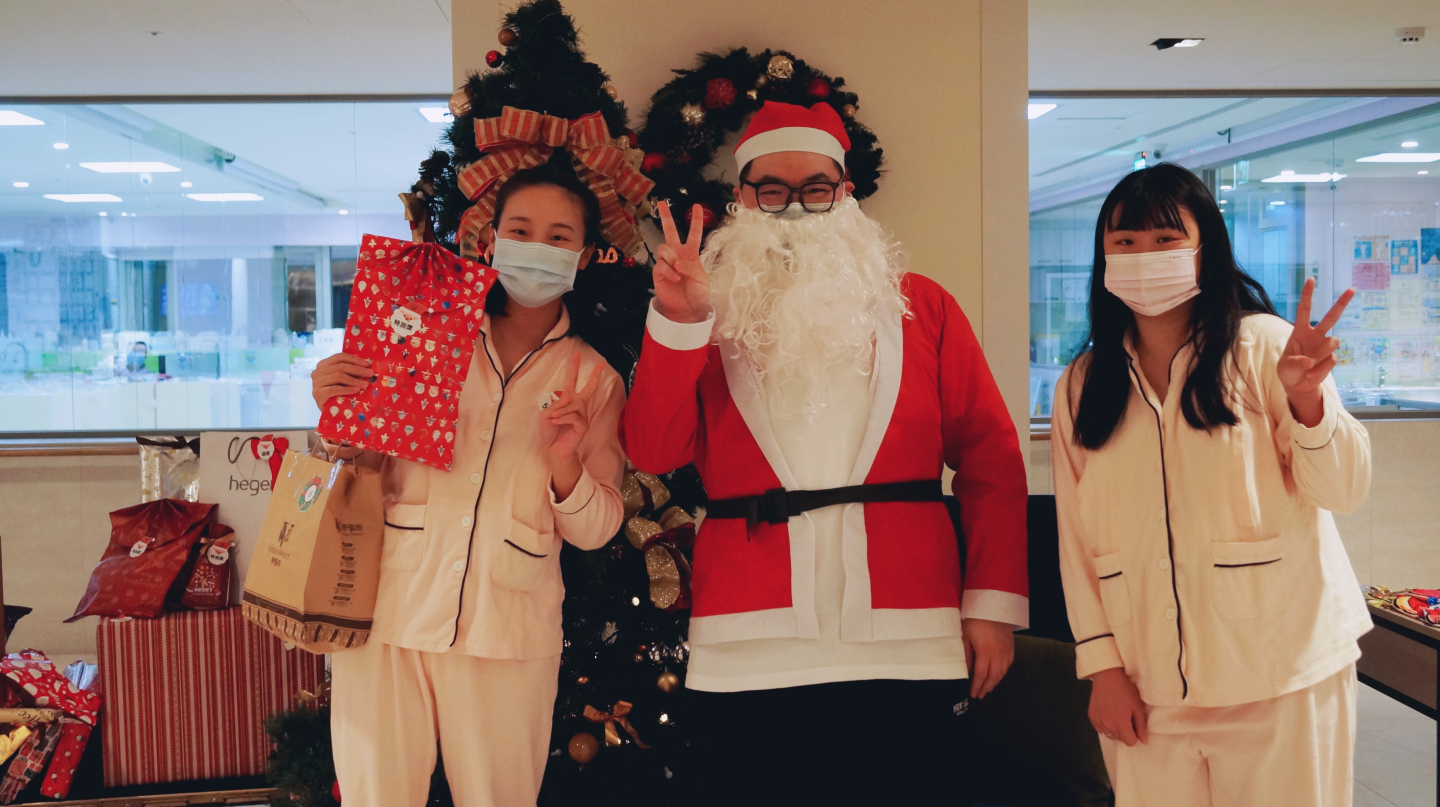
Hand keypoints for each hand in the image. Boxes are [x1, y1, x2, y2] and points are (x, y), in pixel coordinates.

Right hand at [312, 352, 372, 409]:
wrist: (328, 411)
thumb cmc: (337, 393)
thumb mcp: (343, 380)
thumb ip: (349, 371)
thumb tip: (367, 367)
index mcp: (323, 365)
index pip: (340, 357)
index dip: (354, 359)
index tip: (367, 364)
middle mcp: (318, 372)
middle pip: (340, 366)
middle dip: (357, 369)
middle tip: (370, 373)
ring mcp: (316, 383)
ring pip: (338, 376)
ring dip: (354, 380)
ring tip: (365, 384)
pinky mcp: (318, 393)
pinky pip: (335, 389)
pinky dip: (347, 389)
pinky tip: (356, 390)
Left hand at [541, 353, 604, 497]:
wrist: (553, 449)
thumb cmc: (550, 432)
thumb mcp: (546, 414)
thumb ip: (554, 404)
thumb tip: (567, 398)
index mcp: (568, 401)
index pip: (572, 382)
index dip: (573, 368)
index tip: (576, 354)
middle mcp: (578, 406)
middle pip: (588, 389)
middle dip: (593, 376)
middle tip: (601, 364)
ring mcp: (582, 416)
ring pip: (574, 404)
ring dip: (561, 410)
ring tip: (552, 418)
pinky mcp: (584, 426)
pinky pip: (573, 416)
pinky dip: (563, 418)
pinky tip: (556, 421)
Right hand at [653, 201, 710, 323]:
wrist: (687, 309)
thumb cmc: (698, 294)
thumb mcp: (702, 279)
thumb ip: (692, 267)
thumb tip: (678, 262)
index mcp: (691, 254)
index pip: (694, 234)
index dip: (696, 220)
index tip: (696, 206)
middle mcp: (678, 255)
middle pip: (670, 231)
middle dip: (666, 217)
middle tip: (661, 203)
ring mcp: (667, 263)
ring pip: (663, 247)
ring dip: (671, 256)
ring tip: (678, 269)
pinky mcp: (658, 272)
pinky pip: (661, 264)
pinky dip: (669, 271)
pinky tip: (675, 278)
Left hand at [961, 618, 1014, 699]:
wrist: (994, 606)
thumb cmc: (975, 620)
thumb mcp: (965, 636)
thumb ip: (966, 654)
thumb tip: (965, 670)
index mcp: (985, 652)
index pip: (981, 675)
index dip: (977, 686)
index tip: (972, 694)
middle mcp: (998, 654)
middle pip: (993, 676)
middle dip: (986, 687)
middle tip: (980, 695)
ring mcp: (1006, 651)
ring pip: (1002, 672)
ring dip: (995, 682)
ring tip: (987, 689)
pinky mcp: (1011, 646)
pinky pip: (1008, 664)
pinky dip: (1002, 673)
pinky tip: (998, 676)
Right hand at [1087, 667, 1148, 745]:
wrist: (1107, 677)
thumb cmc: (1125, 690)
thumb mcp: (1138, 707)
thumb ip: (1141, 726)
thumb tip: (1144, 741)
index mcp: (1121, 724)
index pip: (1130, 742)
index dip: (1135, 735)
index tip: (1134, 724)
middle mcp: (1107, 726)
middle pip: (1120, 739)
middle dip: (1125, 732)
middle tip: (1126, 717)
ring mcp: (1098, 722)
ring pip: (1110, 735)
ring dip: (1115, 730)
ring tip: (1116, 715)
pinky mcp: (1092, 718)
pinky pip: (1100, 729)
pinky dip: (1105, 725)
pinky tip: (1108, 714)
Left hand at [1279, 278, 1353, 426]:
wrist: (1297, 385)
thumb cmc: (1288, 371)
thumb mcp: (1285, 367)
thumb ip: (1295, 363)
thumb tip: (1309, 361)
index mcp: (1299, 331)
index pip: (1304, 310)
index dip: (1307, 295)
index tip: (1311, 279)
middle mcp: (1315, 335)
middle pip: (1330, 317)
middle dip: (1341, 303)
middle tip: (1352, 289)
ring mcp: (1325, 347)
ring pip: (1332, 342)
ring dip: (1321, 355)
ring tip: (1308, 366)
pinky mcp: (1331, 358)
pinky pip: (1330, 361)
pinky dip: (1319, 370)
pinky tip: (1311, 374)